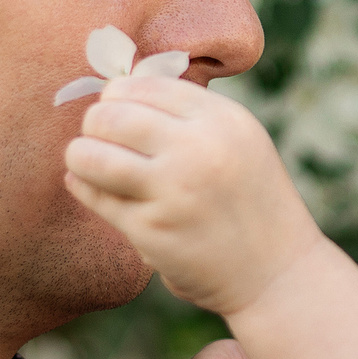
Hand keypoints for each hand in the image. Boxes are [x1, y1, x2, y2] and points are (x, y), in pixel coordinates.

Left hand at [62, 72, 323, 315]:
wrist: (277, 273)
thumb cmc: (250, 202)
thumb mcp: (239, 141)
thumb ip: (189, 115)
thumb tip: (116, 92)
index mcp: (223, 119)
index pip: (144, 85)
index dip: (118, 96)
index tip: (117, 112)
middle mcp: (199, 148)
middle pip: (110, 115)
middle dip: (95, 124)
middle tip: (100, 139)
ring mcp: (173, 189)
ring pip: (90, 155)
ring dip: (80, 156)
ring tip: (89, 164)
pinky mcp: (151, 229)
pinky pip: (95, 196)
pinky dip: (84, 187)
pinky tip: (90, 187)